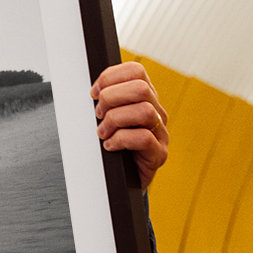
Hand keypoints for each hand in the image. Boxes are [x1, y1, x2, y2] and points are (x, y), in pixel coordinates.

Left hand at [91, 61, 168, 188]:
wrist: (120, 181)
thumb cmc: (111, 146)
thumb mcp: (105, 118)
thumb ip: (104, 101)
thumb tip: (92, 90)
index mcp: (144, 98)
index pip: (135, 71)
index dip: (110, 77)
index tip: (94, 93)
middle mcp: (156, 112)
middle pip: (140, 88)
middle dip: (111, 98)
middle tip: (98, 115)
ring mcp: (160, 133)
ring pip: (144, 111)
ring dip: (115, 120)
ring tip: (103, 132)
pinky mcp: (159, 154)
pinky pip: (144, 138)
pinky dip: (120, 140)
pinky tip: (110, 146)